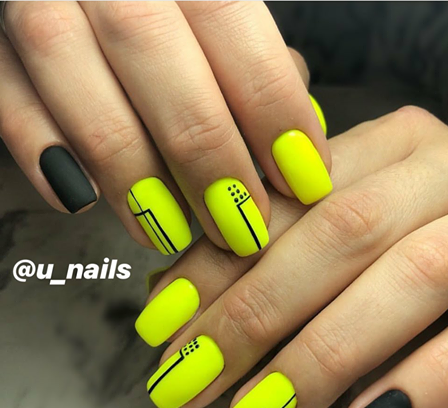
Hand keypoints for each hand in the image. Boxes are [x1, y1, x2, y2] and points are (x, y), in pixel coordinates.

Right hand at [0, 1, 329, 256]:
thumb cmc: (168, 14)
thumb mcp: (214, 17)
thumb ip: (256, 61)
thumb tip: (300, 130)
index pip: (234, 29)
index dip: (274, 113)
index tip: (306, 182)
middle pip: (156, 59)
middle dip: (207, 158)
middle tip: (242, 229)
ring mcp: (38, 2)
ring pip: (79, 85)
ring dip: (132, 175)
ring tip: (171, 233)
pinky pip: (8, 98)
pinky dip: (43, 153)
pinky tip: (82, 202)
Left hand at [137, 106, 447, 407]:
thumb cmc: (423, 221)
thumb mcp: (355, 210)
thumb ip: (281, 238)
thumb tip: (179, 286)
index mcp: (391, 143)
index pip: (285, 199)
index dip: (216, 262)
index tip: (161, 324)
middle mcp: (446, 168)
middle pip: (337, 234)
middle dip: (252, 314)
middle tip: (186, 380)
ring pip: (407, 279)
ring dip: (317, 358)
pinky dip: (423, 381)